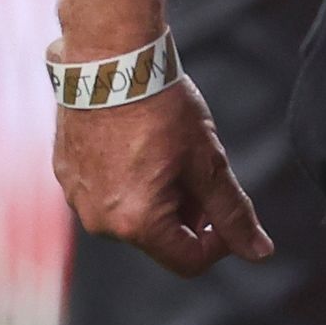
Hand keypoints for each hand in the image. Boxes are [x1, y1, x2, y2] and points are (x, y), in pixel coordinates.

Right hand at [54, 81, 272, 276]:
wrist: (110, 63)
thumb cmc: (162, 109)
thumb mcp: (208, 162)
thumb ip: (233, 211)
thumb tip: (259, 252)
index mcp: (136, 224)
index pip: (189, 261)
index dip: (221, 242)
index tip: (229, 209)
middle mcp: (99, 222)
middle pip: (160, 237)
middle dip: (190, 212)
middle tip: (201, 168)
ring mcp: (77, 199)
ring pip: (133, 215)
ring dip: (161, 196)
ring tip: (172, 151)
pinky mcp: (66, 175)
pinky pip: (107, 193)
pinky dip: (131, 180)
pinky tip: (142, 144)